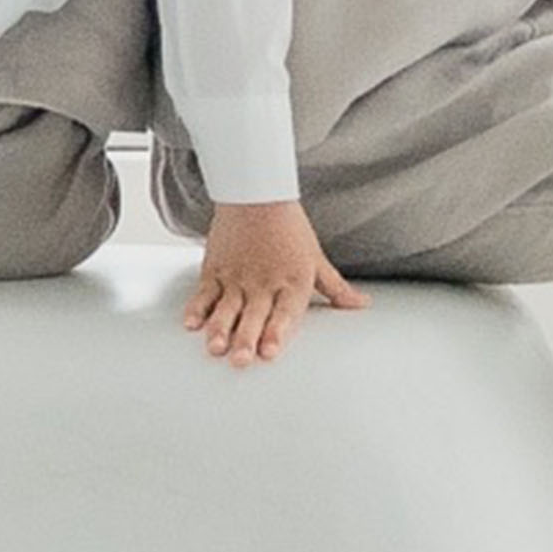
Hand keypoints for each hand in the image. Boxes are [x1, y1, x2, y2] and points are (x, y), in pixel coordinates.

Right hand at [185, 200, 367, 368]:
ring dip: (220, 328)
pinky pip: (204, 293)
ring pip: (227, 308)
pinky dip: (197, 308)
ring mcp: (236, 278)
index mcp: (291, 283)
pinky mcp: (216, 270)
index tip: (268, 351)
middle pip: (253, 316)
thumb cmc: (289, 226)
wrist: (256, 192)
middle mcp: (262, 284)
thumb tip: (361, 304)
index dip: (276, 332)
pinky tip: (191, 324)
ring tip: (214, 347)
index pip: (283, 313)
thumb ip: (336, 288)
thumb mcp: (316, 258)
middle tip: (240, 359)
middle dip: (245, 339)